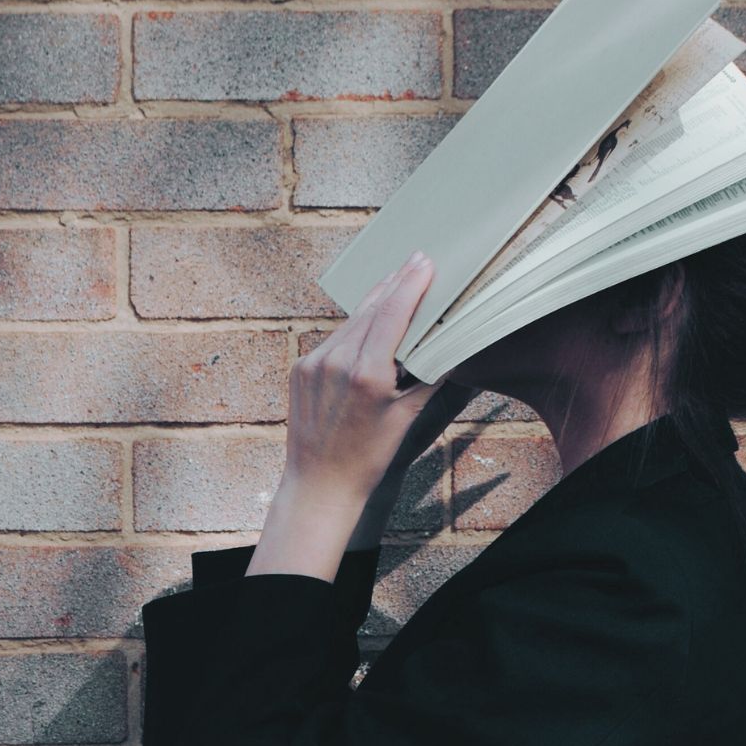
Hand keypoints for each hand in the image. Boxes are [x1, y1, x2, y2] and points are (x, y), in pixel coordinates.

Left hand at [246, 250, 453, 579]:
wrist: (319, 484)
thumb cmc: (366, 458)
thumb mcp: (406, 417)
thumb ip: (426, 376)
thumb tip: (445, 347)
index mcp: (366, 374)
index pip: (392, 315)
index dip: (410, 284)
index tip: (423, 262)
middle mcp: (335, 362)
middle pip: (371, 310)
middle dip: (395, 284)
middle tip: (416, 261)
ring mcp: (313, 363)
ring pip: (351, 322)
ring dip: (375, 303)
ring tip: (396, 283)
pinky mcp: (300, 368)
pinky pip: (333, 339)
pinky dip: (354, 329)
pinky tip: (369, 322)